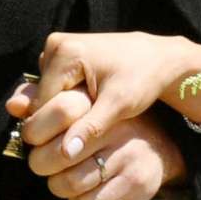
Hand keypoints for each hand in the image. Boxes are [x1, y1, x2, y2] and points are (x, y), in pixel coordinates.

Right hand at [5, 31, 200, 171]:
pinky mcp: (63, 54)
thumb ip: (91, 127)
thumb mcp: (120, 105)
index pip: (41, 104)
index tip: (79, 138)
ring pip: (46, 95)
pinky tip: (88, 105)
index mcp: (65, 52)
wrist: (159, 58)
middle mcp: (55, 45)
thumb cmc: (144, 78)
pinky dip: (66, 100)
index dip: (56, 128)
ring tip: (92, 113)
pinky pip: (54, 87)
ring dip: (62, 110)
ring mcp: (58, 47)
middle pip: (41, 98)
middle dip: (59, 118)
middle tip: (90, 123)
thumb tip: (65, 154)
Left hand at [26, 103, 190, 199]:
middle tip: (43, 163)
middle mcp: (116, 125)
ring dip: (58, 185)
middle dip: (41, 163)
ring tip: (62, 178)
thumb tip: (13, 106)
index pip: (59, 110)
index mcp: (99, 102)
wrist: (157, 148)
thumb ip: (44, 102)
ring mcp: (127, 153)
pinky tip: (83, 191)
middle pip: (59, 153)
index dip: (35, 129)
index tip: (34, 138)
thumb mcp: (79, 106)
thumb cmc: (105, 125)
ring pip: (71, 182)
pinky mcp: (135, 180)